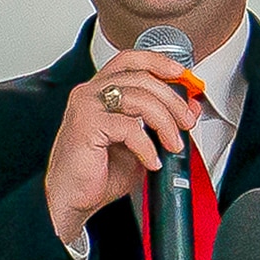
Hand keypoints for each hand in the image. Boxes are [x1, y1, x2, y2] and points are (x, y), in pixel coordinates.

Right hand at [45, 50, 198, 246]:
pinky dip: (147, 146)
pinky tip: (151, 161)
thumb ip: (160, 123)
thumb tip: (189, 108)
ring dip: (165, 123)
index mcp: (99, 92)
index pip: (130, 60)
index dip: (158, 62)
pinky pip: (130, 127)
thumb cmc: (95, 174)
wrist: (70, 199)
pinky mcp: (87, 125)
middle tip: (187, 122)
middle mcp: (90, 93)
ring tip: (172, 145)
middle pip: (142, 78)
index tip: (181, 75)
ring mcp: (86, 106)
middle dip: (173, 100)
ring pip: (140, 98)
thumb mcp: (140, 144)